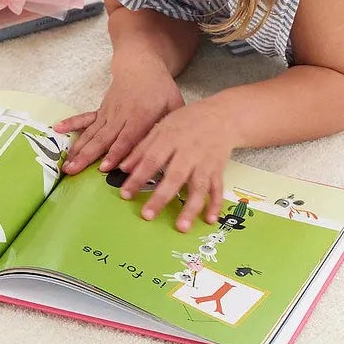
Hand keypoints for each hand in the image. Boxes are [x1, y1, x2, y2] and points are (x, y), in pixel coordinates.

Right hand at [54, 57, 183, 176]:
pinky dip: (71, 124)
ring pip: (91, 133)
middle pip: (103, 139)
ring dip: (78, 149)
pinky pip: (85, 119)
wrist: (141, 65)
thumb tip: (167, 152)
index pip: (127, 138)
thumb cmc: (161, 89)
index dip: (115, 153)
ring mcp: (108, 113)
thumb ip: (170, 128)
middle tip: (73, 171)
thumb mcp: (174, 106)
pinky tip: (58, 129)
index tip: (104, 168)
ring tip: (65, 165)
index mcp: (141, 116)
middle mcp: (121, 116)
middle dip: (87, 156)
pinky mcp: (101, 111)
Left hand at [120, 99, 237, 231]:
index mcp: (171, 139)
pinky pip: (217, 189)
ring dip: (190, 208)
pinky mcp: (218, 170)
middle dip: (161, 197)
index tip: (126, 194)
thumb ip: (142, 148)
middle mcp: (189, 153)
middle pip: (174, 177)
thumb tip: (122, 168)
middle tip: (147, 216)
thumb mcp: (162, 127)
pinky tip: (209, 219)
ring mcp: (205, 163)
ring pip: (199, 187)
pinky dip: (214, 205)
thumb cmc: (187, 121)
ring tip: (182, 227)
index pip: (151, 160)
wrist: (221, 116)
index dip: (138, 177)